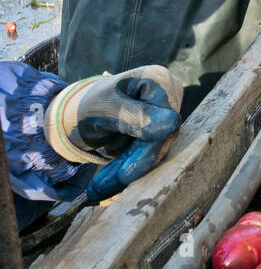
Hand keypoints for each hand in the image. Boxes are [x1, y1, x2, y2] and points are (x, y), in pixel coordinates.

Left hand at [44, 65, 183, 202]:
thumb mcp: (106, 108)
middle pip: (162, 139)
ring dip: (128, 170)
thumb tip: (173, 124)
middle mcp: (169, 94)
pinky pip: (150, 154)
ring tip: (100, 187)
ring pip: (156, 150)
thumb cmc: (90, 103)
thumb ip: (137, 116)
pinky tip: (110, 180)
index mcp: (158, 80)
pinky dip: (129, 167)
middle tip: (101, 188)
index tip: (124, 175)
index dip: (146, 150)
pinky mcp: (162, 131)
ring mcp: (168, 113)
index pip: (164, 124)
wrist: (80, 111)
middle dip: (132, 165)